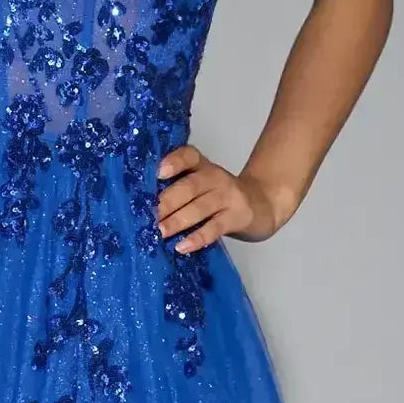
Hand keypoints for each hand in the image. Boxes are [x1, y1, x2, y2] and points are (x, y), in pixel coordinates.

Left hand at [155, 144, 284, 251]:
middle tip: (146, 216)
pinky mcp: (237, 217)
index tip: (158, 173)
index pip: (188, 156)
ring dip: (177, 221)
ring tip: (159, 232)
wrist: (262, 204)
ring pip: (199, 207)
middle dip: (166, 202)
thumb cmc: (219, 195)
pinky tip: (182, 246)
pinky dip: (197, 237)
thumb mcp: (202, 184)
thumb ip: (178, 188)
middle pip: (189, 186)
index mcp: (201, 165)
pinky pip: (215, 227)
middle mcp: (214, 176)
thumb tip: (141, 206)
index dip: (173, 162)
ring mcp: (227, 196)